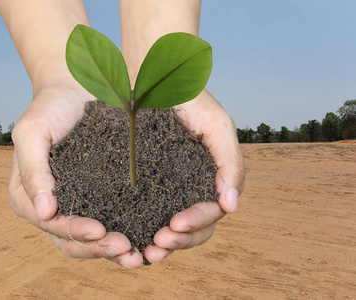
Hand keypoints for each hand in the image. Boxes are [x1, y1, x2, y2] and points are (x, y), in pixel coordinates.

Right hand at [9, 84, 142, 267]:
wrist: (76, 89)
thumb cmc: (50, 107)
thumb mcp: (32, 131)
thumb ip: (32, 168)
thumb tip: (44, 211)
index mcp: (30, 198)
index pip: (53, 224)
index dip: (75, 231)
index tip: (99, 230)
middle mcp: (53, 209)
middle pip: (74, 242)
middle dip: (100, 249)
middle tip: (127, 249)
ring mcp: (79, 206)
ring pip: (95, 241)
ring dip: (116, 251)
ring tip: (140, 254)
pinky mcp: (103, 198)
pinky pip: (117, 222)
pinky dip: (131, 233)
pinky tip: (150, 238)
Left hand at [143, 89, 244, 262]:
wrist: (155, 78)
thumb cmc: (192, 100)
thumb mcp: (218, 127)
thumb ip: (231, 164)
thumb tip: (231, 206)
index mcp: (210, 180)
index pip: (210, 213)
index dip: (196, 223)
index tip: (175, 224)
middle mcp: (190, 189)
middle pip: (192, 228)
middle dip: (178, 241)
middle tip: (157, 245)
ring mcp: (167, 189)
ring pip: (169, 228)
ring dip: (160, 244)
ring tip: (144, 253)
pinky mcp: (142, 184)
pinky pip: (142, 214)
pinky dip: (138, 230)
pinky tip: (126, 239)